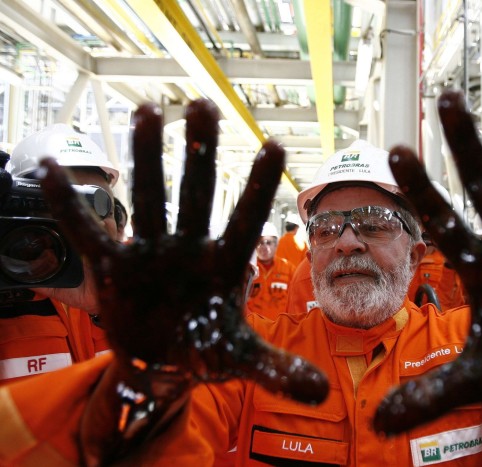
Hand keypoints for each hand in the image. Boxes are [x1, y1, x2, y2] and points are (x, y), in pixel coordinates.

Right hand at [38, 99, 327, 403]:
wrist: (164, 361)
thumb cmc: (208, 349)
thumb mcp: (242, 359)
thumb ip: (278, 370)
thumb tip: (321, 392)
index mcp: (228, 265)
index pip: (247, 220)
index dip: (259, 186)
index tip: (276, 144)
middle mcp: (192, 248)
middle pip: (199, 192)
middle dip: (200, 151)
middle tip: (204, 103)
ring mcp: (154, 251)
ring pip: (151, 197)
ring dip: (148, 156)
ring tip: (147, 110)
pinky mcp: (117, 266)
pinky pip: (91, 232)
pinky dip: (70, 205)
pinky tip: (51, 170)